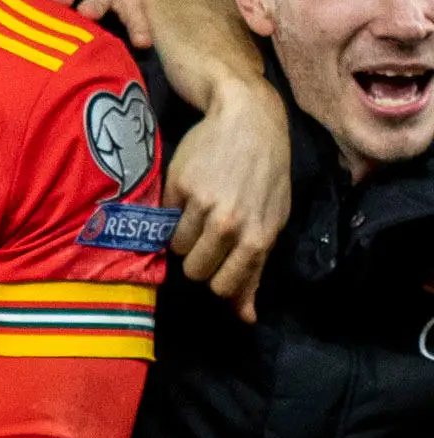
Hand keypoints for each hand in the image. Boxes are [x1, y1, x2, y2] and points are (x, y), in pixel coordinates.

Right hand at [163, 72, 291, 322]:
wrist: (249, 120)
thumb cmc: (265, 174)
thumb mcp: (272, 221)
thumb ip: (256, 270)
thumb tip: (246, 318)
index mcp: (259, 236)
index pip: (224, 286)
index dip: (217, 278)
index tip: (219, 261)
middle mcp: (231, 223)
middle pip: (196, 270)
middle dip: (198, 258)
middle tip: (206, 235)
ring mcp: (203, 205)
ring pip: (177, 247)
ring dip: (182, 235)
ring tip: (196, 212)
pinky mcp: (179, 188)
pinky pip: (164, 219)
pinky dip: (172, 212)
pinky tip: (189, 192)